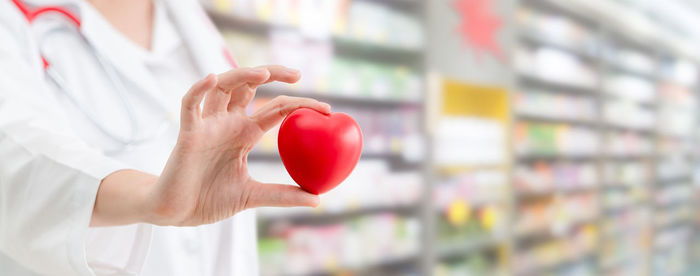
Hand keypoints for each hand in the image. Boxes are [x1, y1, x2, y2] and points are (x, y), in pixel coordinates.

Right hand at [145, 66, 329, 225]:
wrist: (176, 212)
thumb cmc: (209, 199)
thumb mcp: (252, 196)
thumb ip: (282, 195)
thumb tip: (317, 200)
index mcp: (245, 134)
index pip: (277, 110)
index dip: (300, 104)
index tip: (327, 110)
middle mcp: (227, 123)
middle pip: (250, 86)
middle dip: (273, 74)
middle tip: (297, 74)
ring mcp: (207, 125)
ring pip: (222, 87)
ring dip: (241, 75)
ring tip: (263, 73)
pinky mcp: (187, 133)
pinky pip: (190, 105)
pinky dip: (199, 89)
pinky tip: (212, 78)